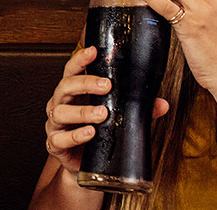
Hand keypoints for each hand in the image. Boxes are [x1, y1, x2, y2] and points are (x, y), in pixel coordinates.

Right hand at [42, 47, 168, 175]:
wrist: (86, 165)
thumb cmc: (98, 134)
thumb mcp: (117, 118)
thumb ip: (136, 109)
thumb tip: (162, 104)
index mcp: (73, 93)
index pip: (72, 71)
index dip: (80, 60)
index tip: (94, 51)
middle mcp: (61, 104)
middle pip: (65, 87)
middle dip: (85, 83)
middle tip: (106, 85)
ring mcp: (55, 124)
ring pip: (61, 112)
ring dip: (83, 112)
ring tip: (102, 114)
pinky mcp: (55, 144)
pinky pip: (60, 139)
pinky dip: (75, 135)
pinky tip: (90, 133)